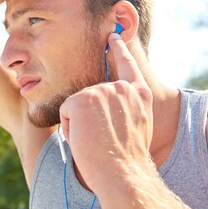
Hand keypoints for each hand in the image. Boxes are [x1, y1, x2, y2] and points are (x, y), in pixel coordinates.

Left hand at [59, 32, 153, 192]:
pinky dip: (71, 130)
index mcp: (140, 95)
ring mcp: (102, 91)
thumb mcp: (138, 127)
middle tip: (104, 140)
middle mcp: (122, 88)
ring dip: (82, 126)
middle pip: (93, 96)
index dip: (120, 49)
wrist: (122, 173)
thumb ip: (127, 109)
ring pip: (79, 106)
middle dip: (90, 118)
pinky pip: (67, 113)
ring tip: (97, 141)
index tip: (114, 34)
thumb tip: (111, 102)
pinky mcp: (83, 98)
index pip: (129, 65)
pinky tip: (86, 139)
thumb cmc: (128, 161)